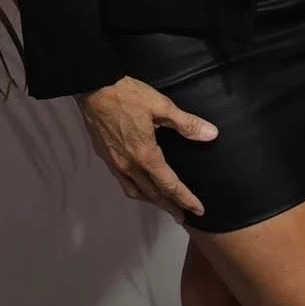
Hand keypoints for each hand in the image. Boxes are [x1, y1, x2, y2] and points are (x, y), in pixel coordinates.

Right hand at [77, 76, 216, 220]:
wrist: (93, 88)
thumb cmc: (129, 95)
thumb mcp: (161, 105)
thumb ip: (186, 123)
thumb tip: (211, 134)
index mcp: (145, 155)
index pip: (169, 185)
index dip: (185, 199)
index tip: (198, 211)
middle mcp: (129, 165)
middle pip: (152, 194)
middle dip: (170, 207)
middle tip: (184, 217)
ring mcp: (115, 163)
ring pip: (135, 191)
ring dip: (152, 201)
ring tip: (165, 204)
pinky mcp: (105, 157)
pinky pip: (123, 182)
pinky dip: (136, 190)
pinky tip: (141, 185)